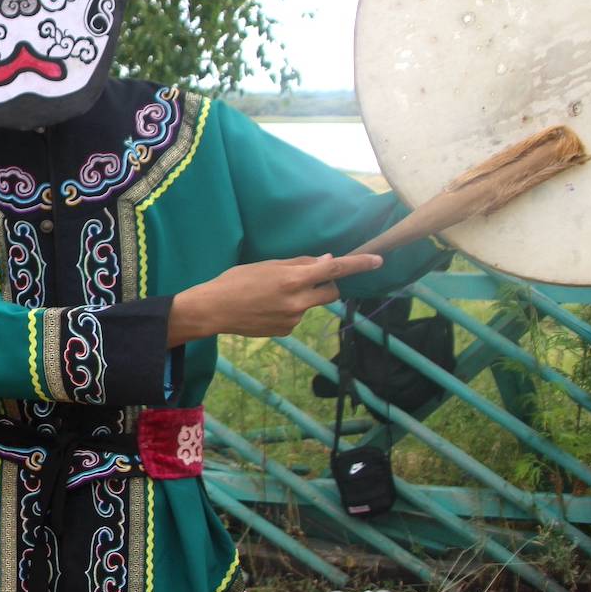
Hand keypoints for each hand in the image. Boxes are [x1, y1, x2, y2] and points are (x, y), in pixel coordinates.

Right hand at [167, 253, 383, 345]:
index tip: (378, 260)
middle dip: (328, 283)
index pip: (334, 270)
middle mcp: (298, 302)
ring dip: (304, 296)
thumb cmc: (236, 281)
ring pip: (312, 304)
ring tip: (273, 294)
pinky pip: (298, 316)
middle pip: (331, 291)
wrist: (213, 310)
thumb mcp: (267, 265)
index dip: (358, 264)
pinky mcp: (287, 331)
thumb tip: (326, 261)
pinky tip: (268, 307)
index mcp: (293, 280)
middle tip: (310, 277)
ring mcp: (293, 319)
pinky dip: (290, 309)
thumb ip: (299, 264)